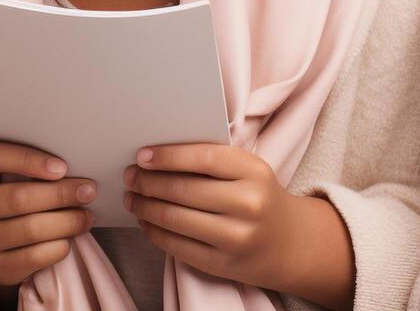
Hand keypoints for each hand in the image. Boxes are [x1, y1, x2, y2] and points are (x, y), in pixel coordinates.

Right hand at [0, 140, 96, 287]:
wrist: (3, 246)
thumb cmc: (19, 200)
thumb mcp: (19, 178)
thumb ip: (37, 169)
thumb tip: (76, 173)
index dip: (27, 159)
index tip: (62, 167)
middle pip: (17, 198)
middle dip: (60, 194)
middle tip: (88, 191)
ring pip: (29, 229)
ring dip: (66, 222)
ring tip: (86, 217)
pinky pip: (33, 257)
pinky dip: (58, 247)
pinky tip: (70, 240)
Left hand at [124, 142, 352, 307]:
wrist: (289, 243)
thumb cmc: (259, 197)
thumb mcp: (249, 170)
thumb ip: (212, 160)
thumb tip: (156, 155)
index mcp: (254, 172)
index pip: (202, 158)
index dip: (167, 156)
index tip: (142, 155)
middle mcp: (248, 204)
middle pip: (183, 189)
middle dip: (148, 182)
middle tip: (130, 176)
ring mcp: (236, 238)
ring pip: (175, 218)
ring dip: (145, 207)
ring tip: (132, 198)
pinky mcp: (223, 264)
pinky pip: (177, 246)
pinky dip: (154, 231)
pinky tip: (146, 221)